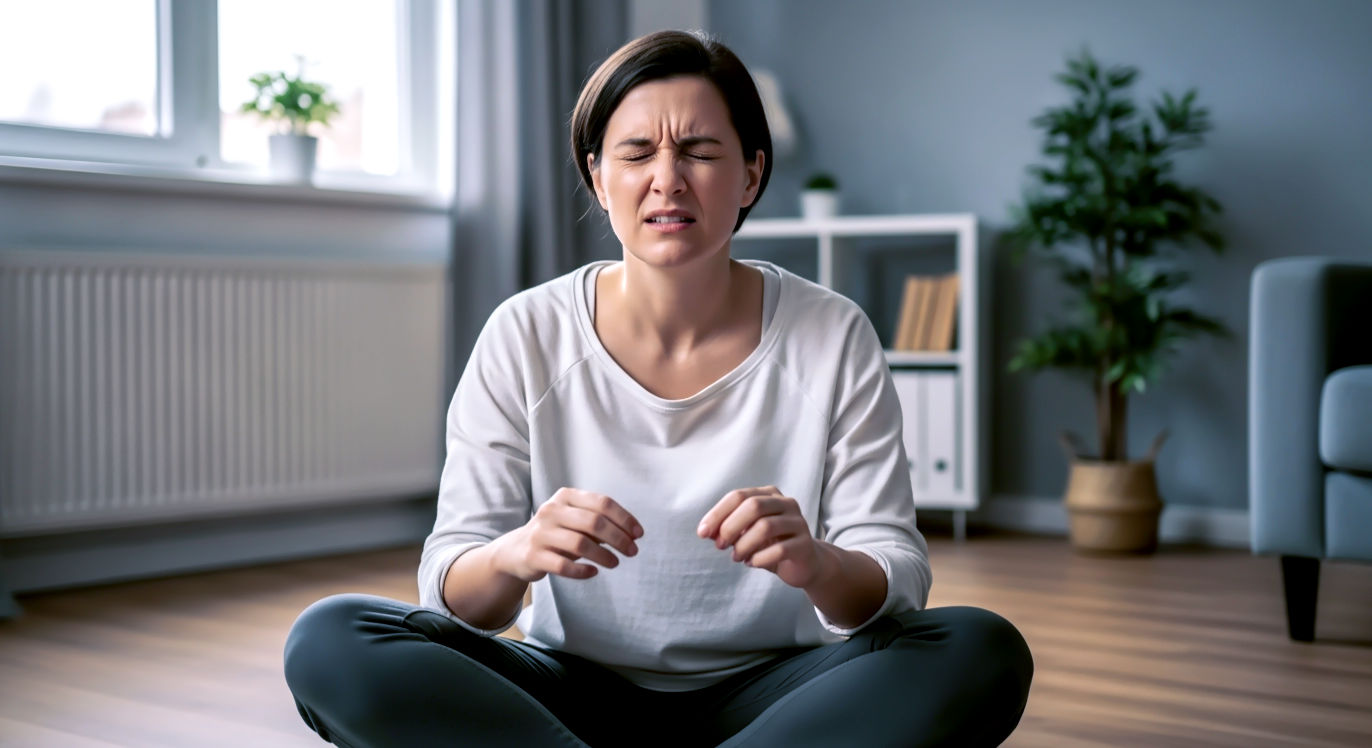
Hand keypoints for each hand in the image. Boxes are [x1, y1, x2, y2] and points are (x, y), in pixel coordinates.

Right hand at [490, 488, 642, 582]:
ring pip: (580, 544)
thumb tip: (632, 534)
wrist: (516, 550)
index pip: (602, 503)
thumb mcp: (575, 520)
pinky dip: (582, 571)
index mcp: (565, 496)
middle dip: (618, 538)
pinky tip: (593, 572)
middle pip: (593, 522)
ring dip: (603, 555)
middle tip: (632, 551)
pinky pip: (563, 565)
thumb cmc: (557, 533)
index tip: (639, 534)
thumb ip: (600, 523)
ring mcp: (540, 533)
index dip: (624, 519)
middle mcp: (551, 511)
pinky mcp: (533, 556)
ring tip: (615, 563)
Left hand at [697, 486, 826, 588]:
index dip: (717, 514)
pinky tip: (752, 563)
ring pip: (766, 527)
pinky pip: (780, 549)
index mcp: (769, 494)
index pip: (738, 496)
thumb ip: (727, 529)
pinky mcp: (805, 544)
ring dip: (744, 545)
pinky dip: (760, 558)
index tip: (702, 533)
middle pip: (753, 506)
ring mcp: (798, 523)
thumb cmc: (771, 544)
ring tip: (736, 557)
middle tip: (720, 546)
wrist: (804, 563)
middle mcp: (786, 503)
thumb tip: (706, 532)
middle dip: (730, 526)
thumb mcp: (746, 534)